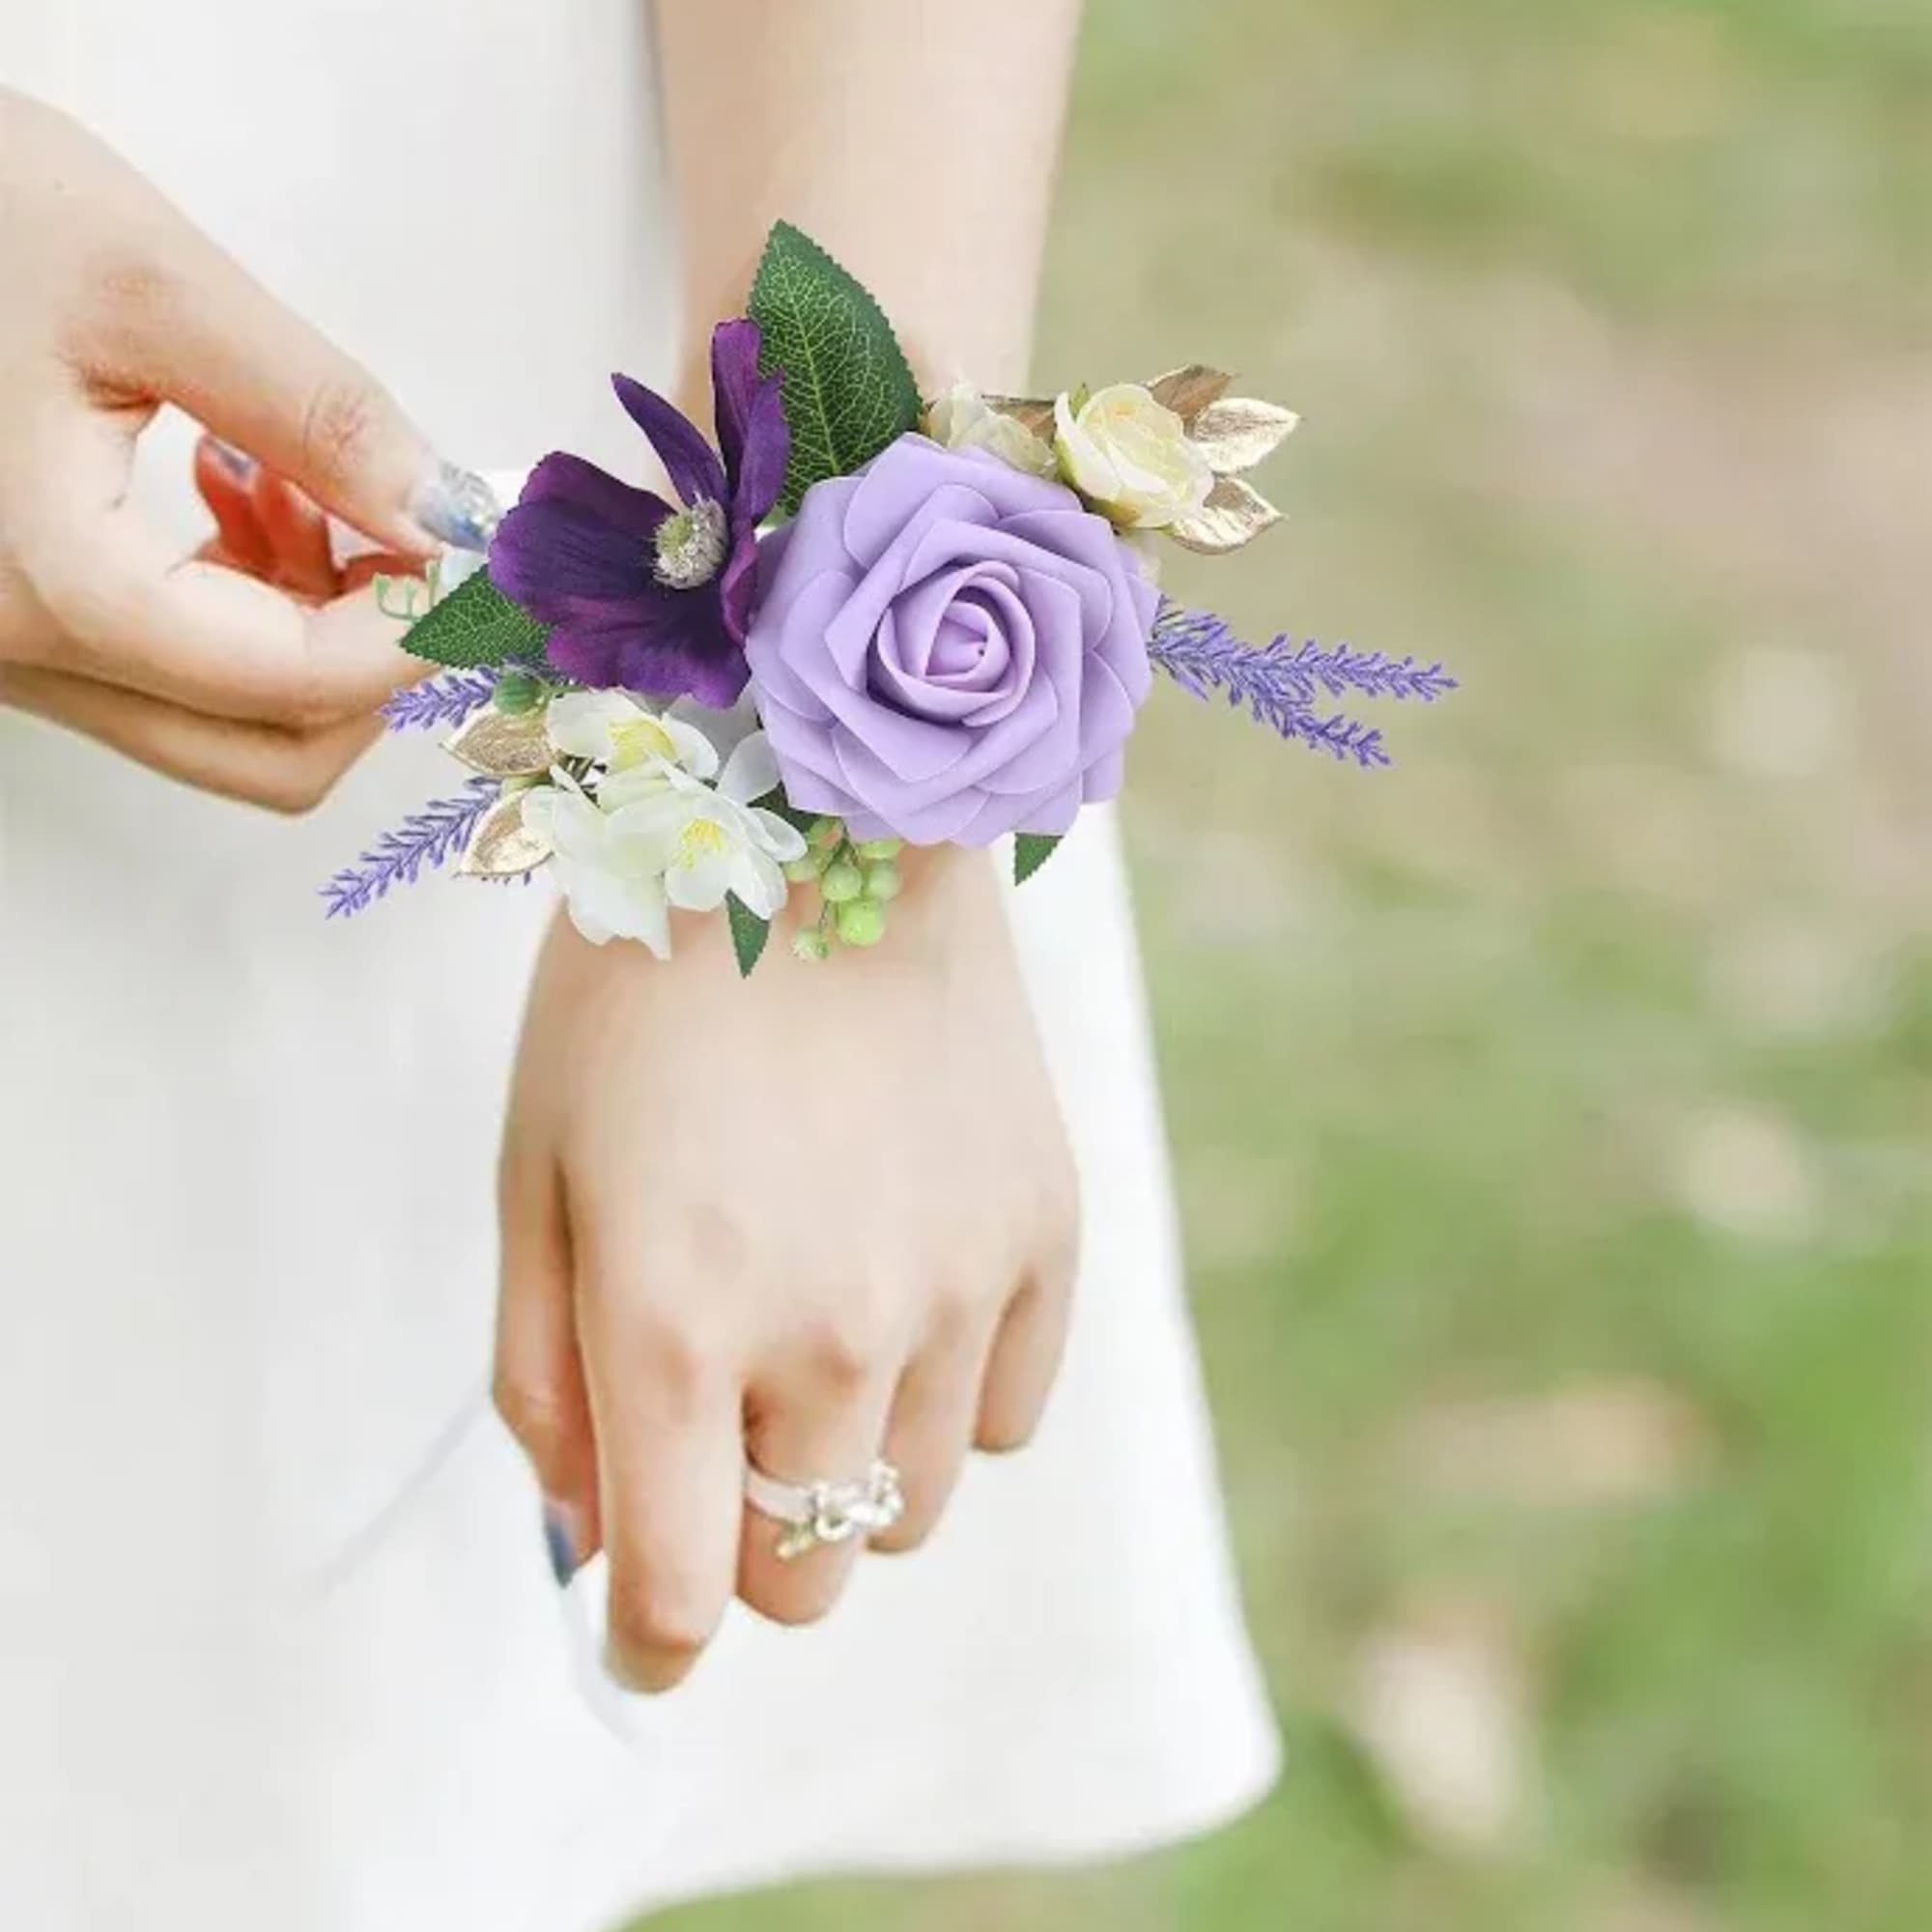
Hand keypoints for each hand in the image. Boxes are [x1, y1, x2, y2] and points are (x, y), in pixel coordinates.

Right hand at [0, 89, 470, 808]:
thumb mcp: (148, 284)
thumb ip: (317, 412)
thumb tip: (450, 518)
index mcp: (48, 584)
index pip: (293, 683)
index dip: (418, 632)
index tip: (489, 562)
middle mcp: (22, 657)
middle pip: (275, 752)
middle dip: (377, 659)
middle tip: (419, 539)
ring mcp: (22, 656)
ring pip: (233, 728)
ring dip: (320, 636)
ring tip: (310, 486)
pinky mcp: (30, 629)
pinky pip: (179, 678)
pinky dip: (257, 614)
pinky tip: (250, 493)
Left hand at [495, 855, 1079, 1690]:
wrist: (819, 821)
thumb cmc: (642, 991)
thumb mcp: (536, 1172)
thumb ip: (546, 1383)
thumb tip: (591, 1541)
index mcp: (678, 1325)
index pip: (677, 1597)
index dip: (644, 1644)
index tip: (639, 1633)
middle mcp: (835, 1335)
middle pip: (806, 1577)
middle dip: (741, 1547)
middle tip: (716, 1445)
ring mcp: (961, 1288)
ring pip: (911, 1513)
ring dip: (845, 1475)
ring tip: (812, 1343)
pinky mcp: (1047, 1236)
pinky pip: (1006, 1416)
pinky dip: (948, 1398)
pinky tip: (905, 1286)